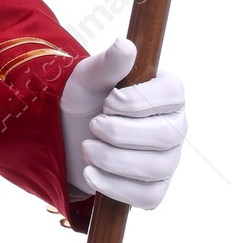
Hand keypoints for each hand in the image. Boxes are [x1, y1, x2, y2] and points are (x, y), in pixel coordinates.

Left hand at [59, 37, 185, 210]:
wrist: (66, 137)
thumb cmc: (84, 99)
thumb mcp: (87, 77)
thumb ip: (108, 63)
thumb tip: (126, 45)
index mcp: (166, 92)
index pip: (173, 93)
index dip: (138, 100)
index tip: (109, 101)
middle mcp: (175, 126)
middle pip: (166, 136)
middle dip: (120, 132)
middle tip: (94, 125)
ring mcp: (169, 160)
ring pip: (155, 168)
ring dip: (112, 159)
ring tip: (87, 148)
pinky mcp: (155, 189)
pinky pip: (147, 197)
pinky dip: (114, 186)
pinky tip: (91, 174)